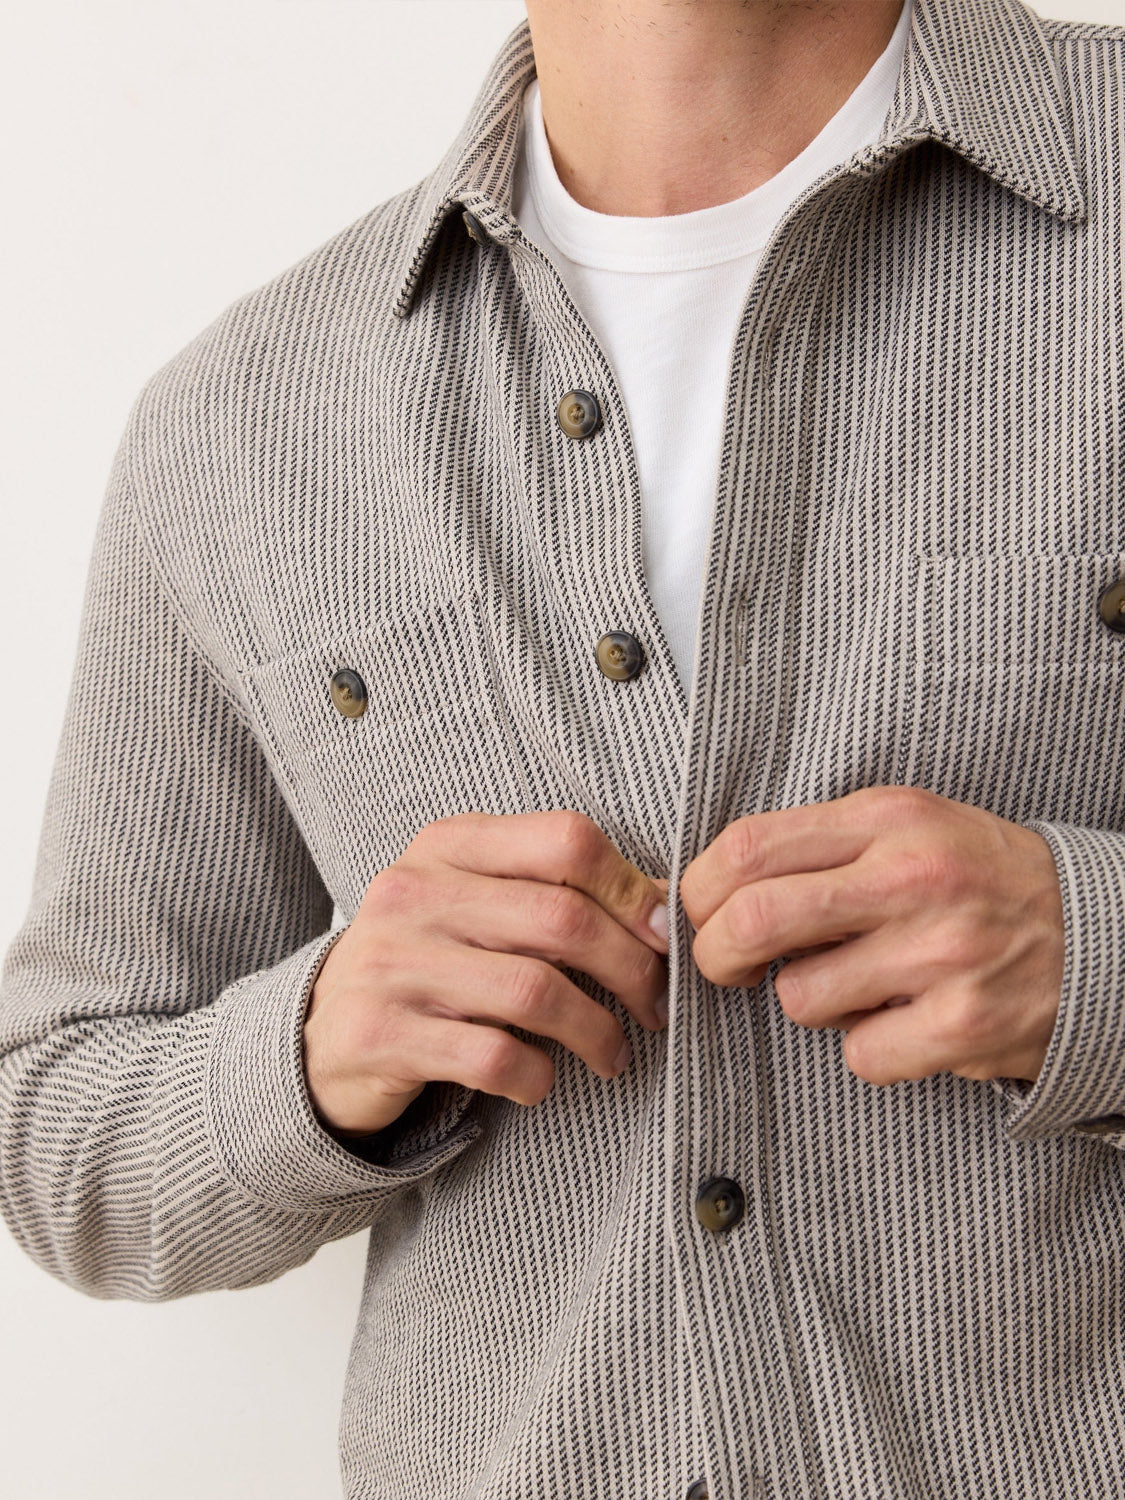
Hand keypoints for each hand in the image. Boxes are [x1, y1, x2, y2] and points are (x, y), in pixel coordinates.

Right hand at [303, 811, 669, 1136]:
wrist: (318, 1035)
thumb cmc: (430, 962)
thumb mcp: (480, 906)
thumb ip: (560, 893)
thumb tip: (669, 907)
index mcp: (448, 845)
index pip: (566, 841)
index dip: (633, 890)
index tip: (664, 938)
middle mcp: (415, 893)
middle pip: (563, 919)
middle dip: (631, 970)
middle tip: (655, 1007)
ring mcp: (393, 964)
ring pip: (535, 992)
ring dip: (596, 1031)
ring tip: (612, 1053)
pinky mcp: (382, 1035)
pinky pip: (491, 1058)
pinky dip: (536, 1076)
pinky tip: (540, 1080)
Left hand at [678, 786, 1064, 1086]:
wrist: (1102, 932)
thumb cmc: (978, 879)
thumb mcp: (907, 827)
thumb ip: (817, 846)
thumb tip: (708, 893)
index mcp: (887, 818)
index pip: (747, 846)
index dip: (699, 888)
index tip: (700, 913)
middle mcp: (912, 879)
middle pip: (755, 920)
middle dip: (716, 955)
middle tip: (727, 968)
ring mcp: (940, 954)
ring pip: (800, 998)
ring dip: (810, 1003)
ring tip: (861, 985)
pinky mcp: (963, 1025)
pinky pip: (858, 1055)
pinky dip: (868, 1048)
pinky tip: (906, 1020)